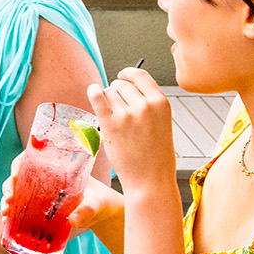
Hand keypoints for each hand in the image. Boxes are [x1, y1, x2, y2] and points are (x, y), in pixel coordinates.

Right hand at [0, 161, 120, 232]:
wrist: (100, 213)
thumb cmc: (99, 201)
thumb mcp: (95, 204)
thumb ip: (86, 210)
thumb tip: (73, 220)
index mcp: (56, 166)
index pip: (31, 158)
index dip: (18, 164)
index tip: (15, 175)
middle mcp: (44, 177)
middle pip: (19, 175)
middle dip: (9, 187)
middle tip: (9, 200)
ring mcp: (38, 192)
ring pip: (15, 191)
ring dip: (7, 202)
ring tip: (5, 215)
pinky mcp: (37, 206)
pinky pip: (19, 207)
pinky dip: (11, 214)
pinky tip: (6, 223)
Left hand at [86, 66, 176, 190]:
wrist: (151, 180)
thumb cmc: (155, 155)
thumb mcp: (161, 122)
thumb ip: (147, 104)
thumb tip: (126, 86)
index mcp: (161, 103)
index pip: (140, 75)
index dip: (128, 73)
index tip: (122, 76)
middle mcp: (145, 105)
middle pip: (121, 84)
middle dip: (117, 92)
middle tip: (119, 108)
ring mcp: (127, 114)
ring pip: (109, 92)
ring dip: (108, 100)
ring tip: (114, 117)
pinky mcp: (111, 125)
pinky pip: (97, 98)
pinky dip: (93, 92)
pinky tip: (92, 91)